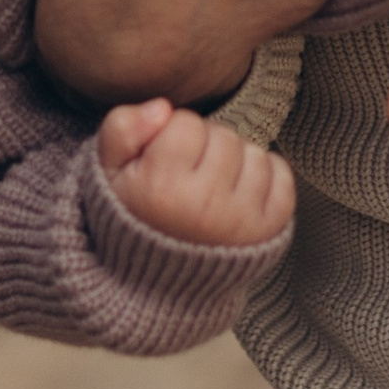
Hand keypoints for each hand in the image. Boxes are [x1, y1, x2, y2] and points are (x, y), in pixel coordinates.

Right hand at [98, 99, 294, 245]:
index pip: (186, 123)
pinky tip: (238, 191)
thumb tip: (163, 108)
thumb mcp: (107, 170)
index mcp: (161, 189)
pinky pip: (281, 175)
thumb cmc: (132, 214)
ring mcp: (240, 221)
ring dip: (235, 161)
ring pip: (253, 152)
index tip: (163, 159)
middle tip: (187, 174)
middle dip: (205, 146)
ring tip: (211, 186)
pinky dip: (266, 175)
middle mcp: (204, 206)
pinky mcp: (267, 231)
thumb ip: (123, 128)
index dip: (172, 134)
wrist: (155, 280)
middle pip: (223, 136)